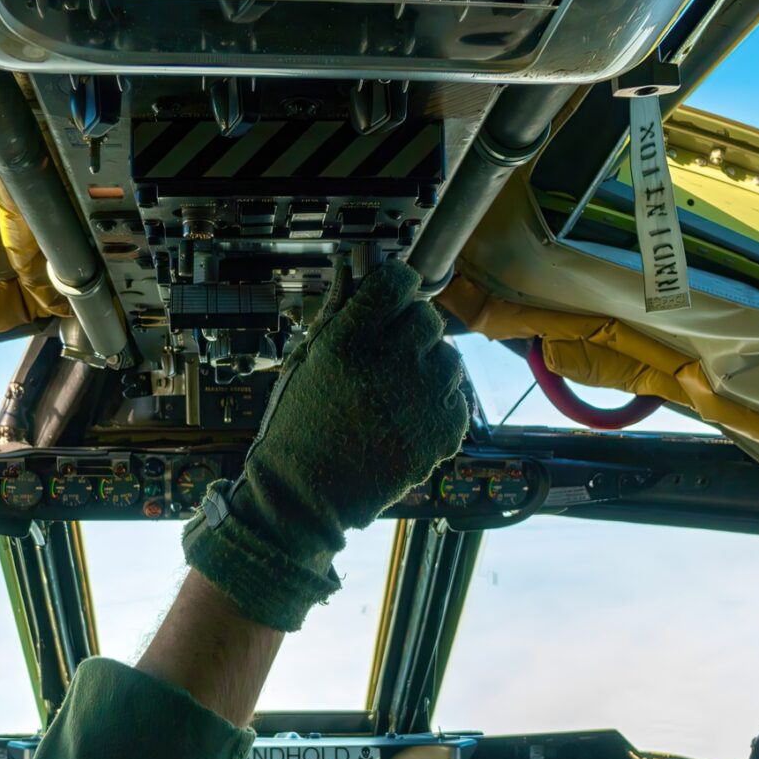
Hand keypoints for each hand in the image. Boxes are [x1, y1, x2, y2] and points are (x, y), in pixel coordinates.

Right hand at [182, 260, 474, 629]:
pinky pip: (459, 398)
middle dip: (411, 332)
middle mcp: (391, 364)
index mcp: (350, 340)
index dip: (395, 289)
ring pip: (450, 357)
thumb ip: (337, 310)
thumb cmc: (299, 425)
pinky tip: (408, 421)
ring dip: (430, 369)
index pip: (397, 282)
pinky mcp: (444, 432)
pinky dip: (440, 406)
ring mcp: (423, 400)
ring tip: (396, 396)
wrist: (307, 495)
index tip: (389, 302)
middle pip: (428, 318)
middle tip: (388, 359)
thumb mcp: (306, 360)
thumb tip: (357, 263)